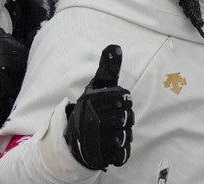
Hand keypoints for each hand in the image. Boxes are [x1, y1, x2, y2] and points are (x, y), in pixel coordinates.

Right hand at [63, 45, 132, 170]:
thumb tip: (115, 47)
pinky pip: (120, 155)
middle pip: (127, 118)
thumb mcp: (99, 85)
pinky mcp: (98, 157)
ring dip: (123, 134)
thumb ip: (108, 68)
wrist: (75, 138)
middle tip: (114, 118)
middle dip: (125, 118)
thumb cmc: (92, 107)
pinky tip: (113, 146)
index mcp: (92, 101)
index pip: (125, 99)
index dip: (124, 101)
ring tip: (113, 130)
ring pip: (124, 136)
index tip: (116, 102)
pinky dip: (120, 152)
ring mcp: (94, 140)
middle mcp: (90, 121)